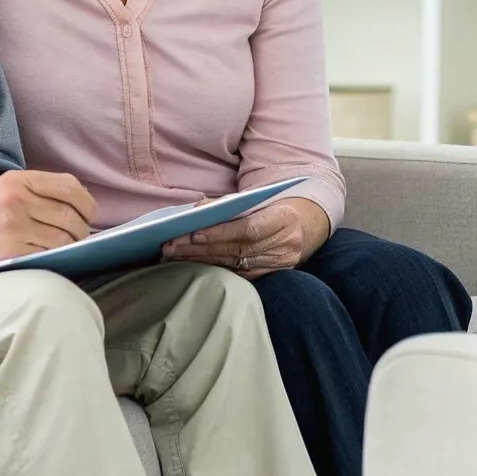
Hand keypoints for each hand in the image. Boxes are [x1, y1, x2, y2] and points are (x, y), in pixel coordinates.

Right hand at [0, 171, 97, 277]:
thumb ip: (36, 192)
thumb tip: (77, 205)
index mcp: (16, 181)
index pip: (68, 187)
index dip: (87, 203)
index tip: (89, 213)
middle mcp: (16, 201)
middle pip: (71, 216)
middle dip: (82, 230)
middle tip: (80, 236)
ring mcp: (13, 228)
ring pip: (63, 239)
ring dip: (71, 247)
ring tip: (67, 249)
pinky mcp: (9, 253)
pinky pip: (47, 256)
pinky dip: (56, 258)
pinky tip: (52, 258)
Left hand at [161, 197, 329, 279]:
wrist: (305, 226)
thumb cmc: (273, 208)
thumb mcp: (259, 200)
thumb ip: (231, 204)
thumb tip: (198, 209)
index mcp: (284, 219)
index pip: (248, 228)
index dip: (221, 232)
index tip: (193, 233)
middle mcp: (285, 244)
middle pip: (237, 248)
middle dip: (201, 248)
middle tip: (171, 246)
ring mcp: (280, 263)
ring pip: (236, 264)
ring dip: (202, 261)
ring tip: (176, 256)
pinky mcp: (273, 275)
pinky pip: (240, 275)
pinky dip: (216, 270)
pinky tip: (195, 266)